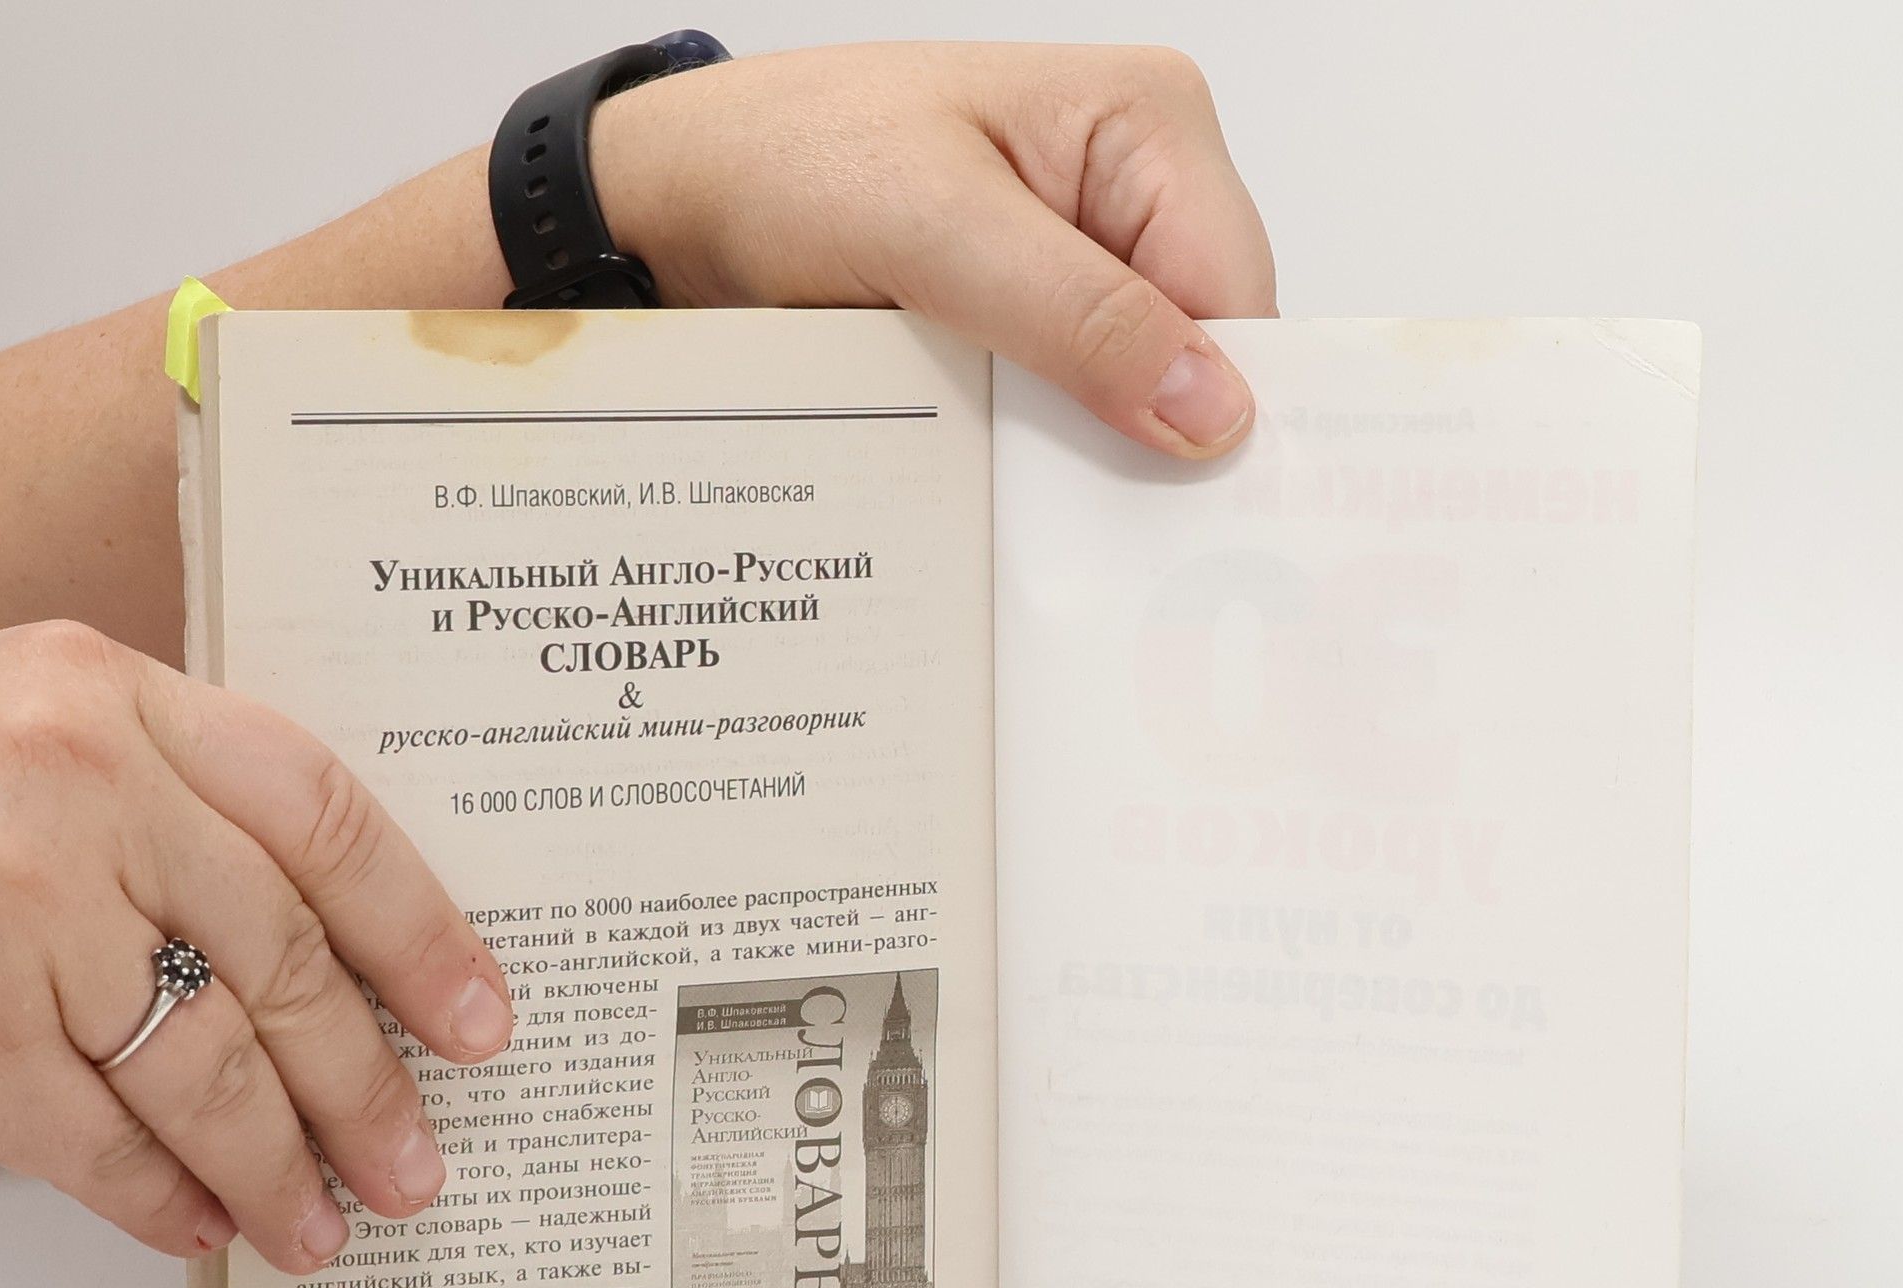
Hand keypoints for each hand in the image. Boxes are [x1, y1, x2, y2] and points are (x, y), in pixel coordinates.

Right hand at [0, 623, 512, 1273]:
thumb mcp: (67, 723)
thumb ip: (191, 804)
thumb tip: (343, 963)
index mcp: (129, 701)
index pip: (329, 826)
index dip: (422, 935)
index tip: (481, 1024)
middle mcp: (80, 790)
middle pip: (281, 960)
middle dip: (361, 1088)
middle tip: (412, 1168)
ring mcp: (11, 904)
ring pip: (193, 1061)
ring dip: (270, 1165)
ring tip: (320, 1227)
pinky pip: (73, 1125)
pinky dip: (147, 1189)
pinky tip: (197, 1224)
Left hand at [595, 41, 1276, 456]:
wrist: (683, 200)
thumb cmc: (790, 164)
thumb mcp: (937, 233)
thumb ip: (1079, 316)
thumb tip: (1213, 407)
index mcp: (1147, 124)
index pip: (1239, 295)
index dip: (1220, 403)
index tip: (1185, 507)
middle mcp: (1133, 187)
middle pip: (1204, 351)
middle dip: (1156, 436)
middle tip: (1106, 529)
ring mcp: (1085, 258)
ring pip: (1143, 392)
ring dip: (1098, 456)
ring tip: (1045, 511)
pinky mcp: (1037, 315)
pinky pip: (1078, 405)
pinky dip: (1051, 454)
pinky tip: (1017, 487)